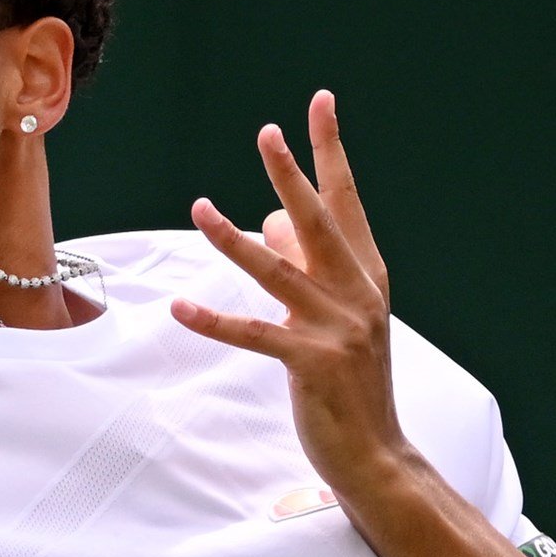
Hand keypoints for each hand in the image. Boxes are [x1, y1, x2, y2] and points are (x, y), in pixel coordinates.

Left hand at [174, 90, 416, 497]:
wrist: (375, 453)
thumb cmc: (348, 383)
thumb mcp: (333, 316)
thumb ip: (306, 266)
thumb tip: (267, 219)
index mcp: (367, 276)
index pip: (346, 201)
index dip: (331, 151)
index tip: (319, 103)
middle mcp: (358, 294)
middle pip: (319, 221)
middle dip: (292, 174)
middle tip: (267, 132)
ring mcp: (339, 329)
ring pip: (278, 272)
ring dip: (233, 239)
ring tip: (199, 207)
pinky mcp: (312, 364)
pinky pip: (254, 334)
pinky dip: (215, 320)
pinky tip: (179, 306)